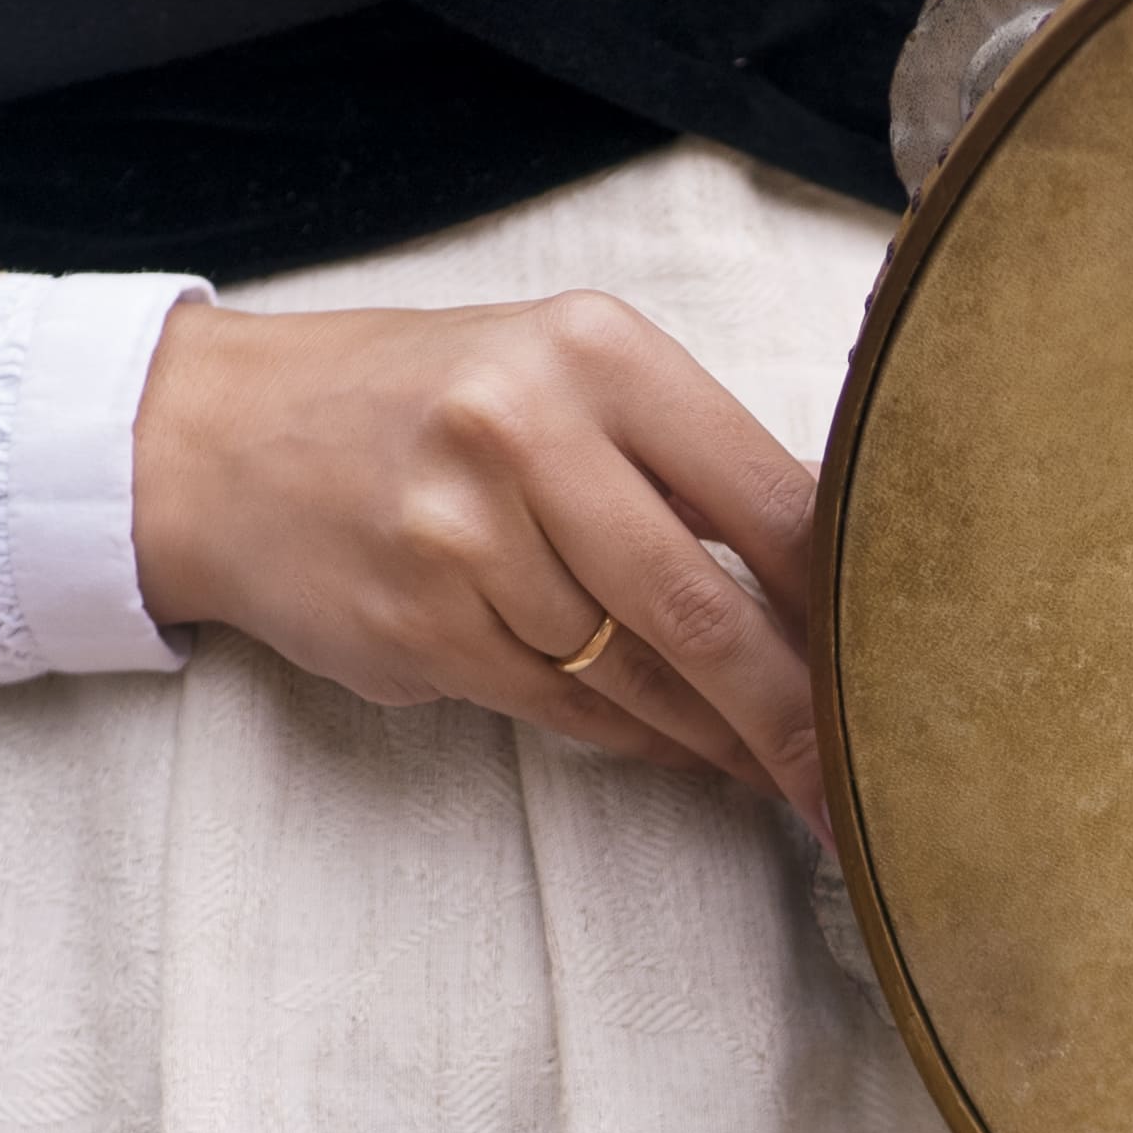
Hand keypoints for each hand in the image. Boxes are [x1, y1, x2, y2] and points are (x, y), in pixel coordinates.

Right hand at [129, 290, 828, 834]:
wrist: (221, 441)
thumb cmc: (421, 406)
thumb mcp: (553, 373)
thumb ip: (678, 457)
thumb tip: (825, 584)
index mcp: (594, 351)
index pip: (768, 493)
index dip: (847, 599)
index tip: (911, 664)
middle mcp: (526, 431)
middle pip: (703, 604)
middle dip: (795, 712)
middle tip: (860, 781)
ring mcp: (462, 536)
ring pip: (636, 672)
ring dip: (714, 735)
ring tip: (775, 766)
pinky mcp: (419, 626)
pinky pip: (564, 706)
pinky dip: (632, 736)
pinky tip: (675, 746)